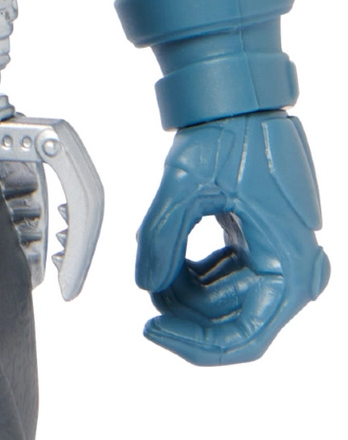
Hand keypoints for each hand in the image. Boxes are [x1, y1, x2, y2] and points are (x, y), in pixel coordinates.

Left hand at [135, 110, 328, 364]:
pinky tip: (170, 254)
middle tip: (148, 290)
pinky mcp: (259, 240)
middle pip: (232, 320)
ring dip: (186, 289)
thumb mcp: (184, 185)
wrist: (238, 94)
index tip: (154, 331)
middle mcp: (292, 269)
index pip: (245, 339)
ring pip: (225, 300)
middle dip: (184, 309)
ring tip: (155, 261)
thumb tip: (146, 284)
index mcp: (289, 267)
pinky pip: (225, 275)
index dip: (195, 345)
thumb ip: (160, 239)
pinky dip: (194, 270)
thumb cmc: (229, 131)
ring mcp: (276, 254)